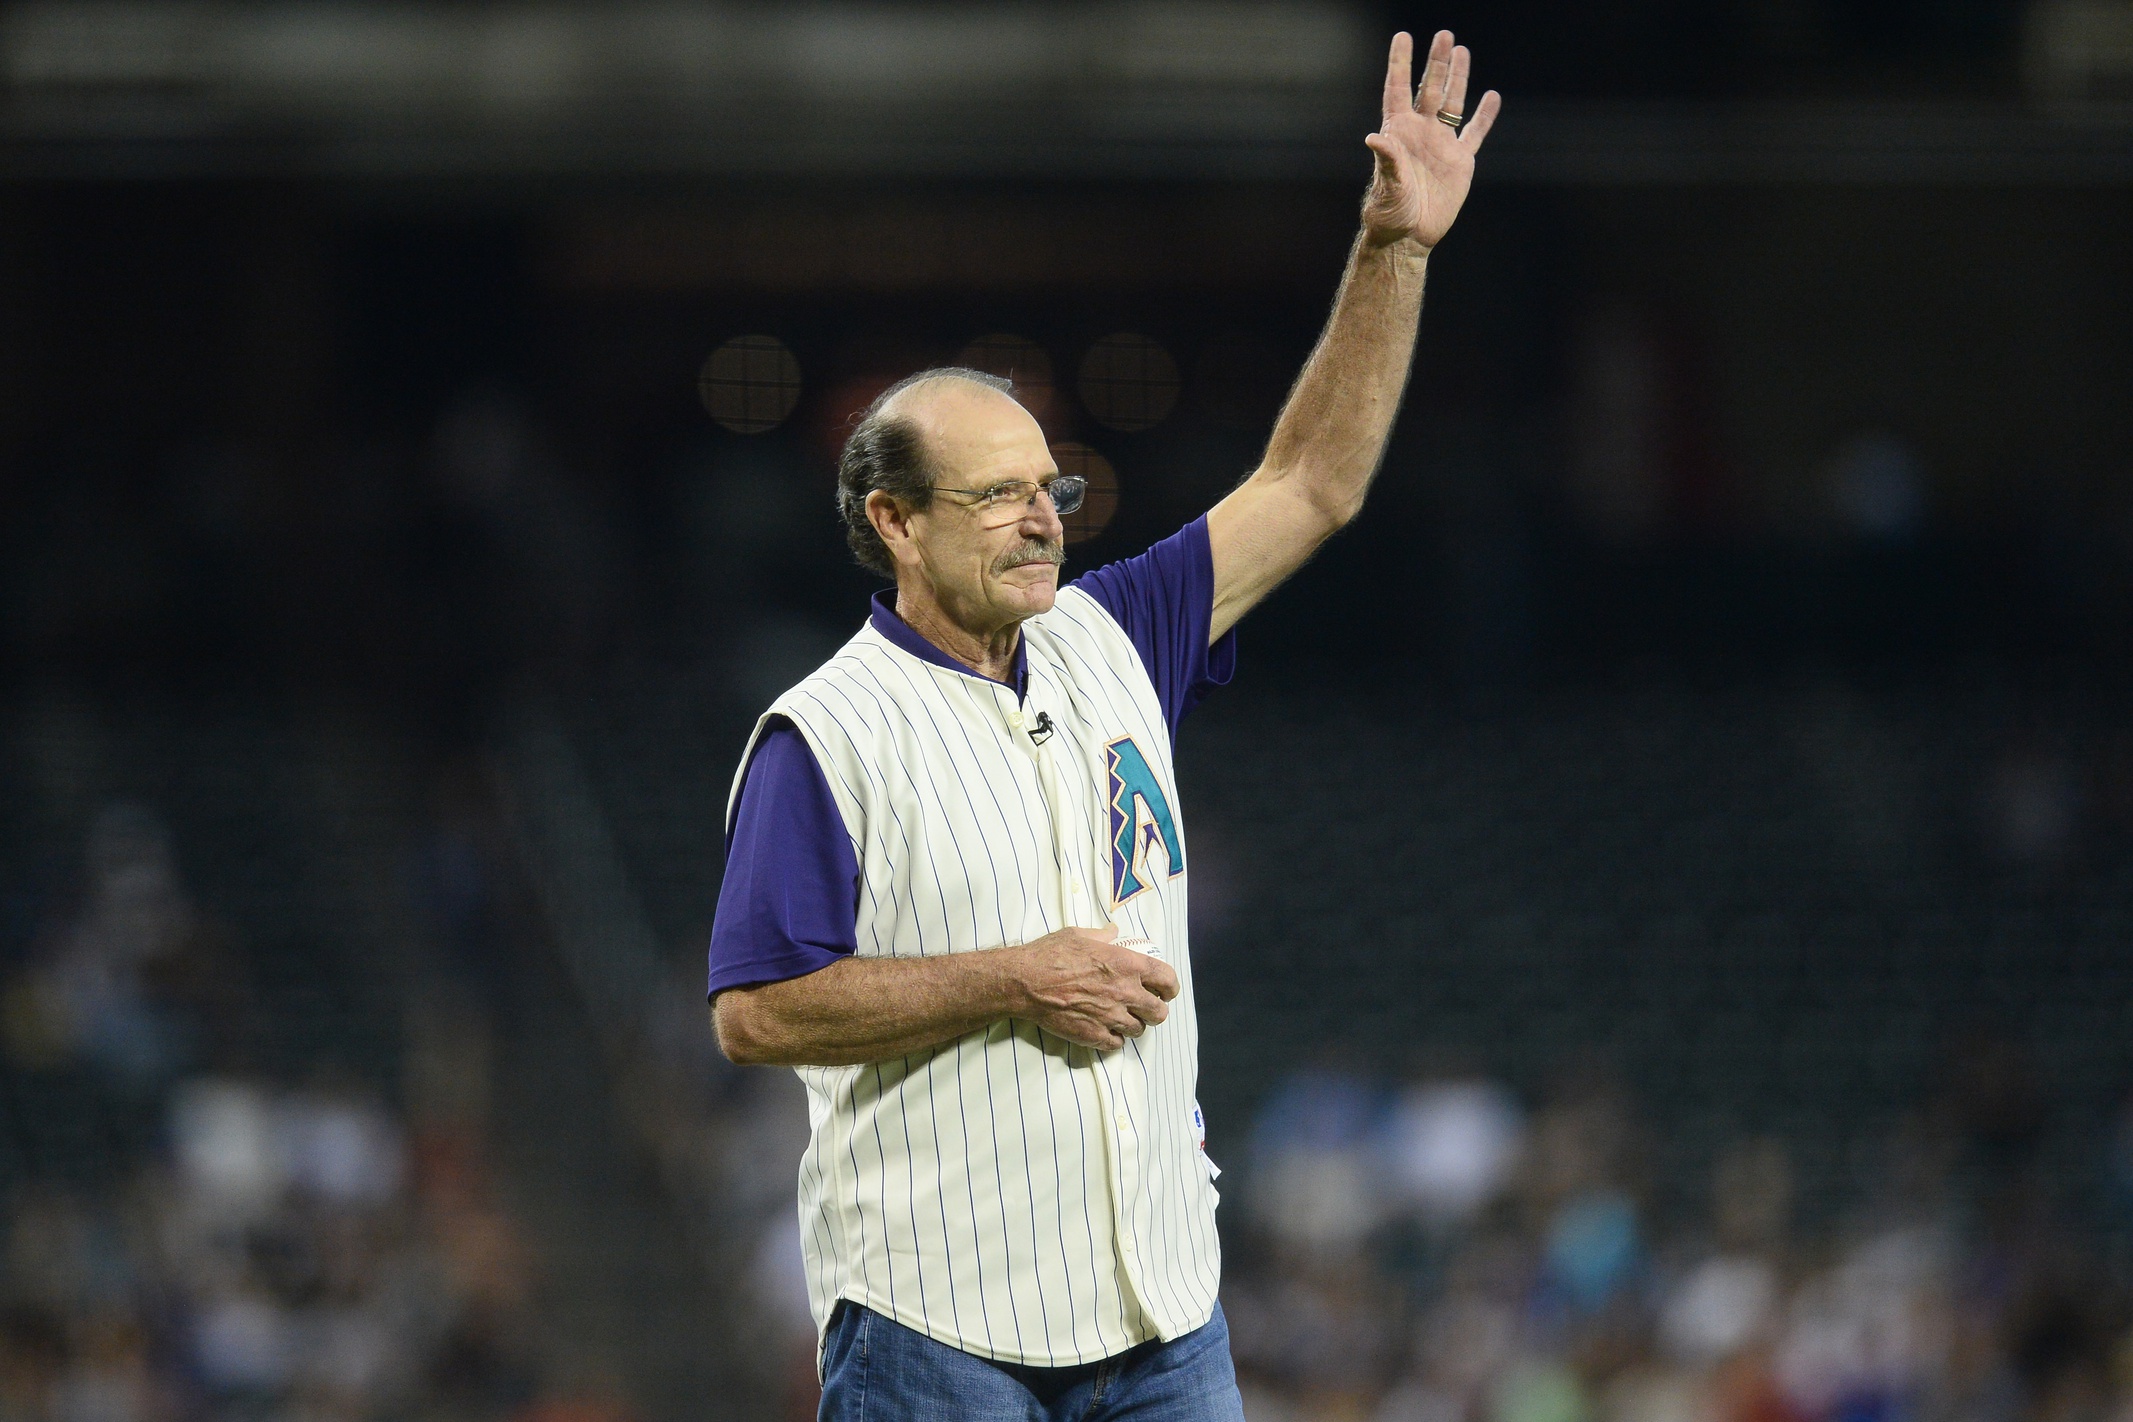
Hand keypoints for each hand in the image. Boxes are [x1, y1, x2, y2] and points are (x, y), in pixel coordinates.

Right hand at [1009, 924, 1179, 1051]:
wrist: (1026, 982)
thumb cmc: (1050, 955)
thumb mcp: (1079, 935)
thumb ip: (1102, 936)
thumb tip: (1112, 932)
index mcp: (1126, 965)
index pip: (1167, 980)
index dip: (1170, 987)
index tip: (1167, 990)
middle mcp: (1125, 992)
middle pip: (1159, 1012)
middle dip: (1155, 1010)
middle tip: (1146, 1007)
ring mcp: (1111, 1017)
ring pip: (1139, 1029)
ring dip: (1134, 1024)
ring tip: (1123, 1018)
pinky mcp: (1095, 1036)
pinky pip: (1117, 1044)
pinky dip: (1115, 1038)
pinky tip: (1106, 1030)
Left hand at [1361, 30, 1500, 250]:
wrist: (1409, 236)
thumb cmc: (1390, 213)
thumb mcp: (1386, 186)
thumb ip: (1386, 161)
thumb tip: (1374, 138)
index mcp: (1398, 132)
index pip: (1399, 90)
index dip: (1400, 63)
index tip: (1402, 36)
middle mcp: (1420, 132)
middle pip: (1430, 89)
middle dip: (1436, 62)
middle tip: (1444, 35)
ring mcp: (1440, 144)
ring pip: (1452, 103)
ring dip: (1458, 78)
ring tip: (1461, 51)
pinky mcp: (1460, 162)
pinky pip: (1474, 133)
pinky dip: (1484, 116)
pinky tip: (1491, 97)